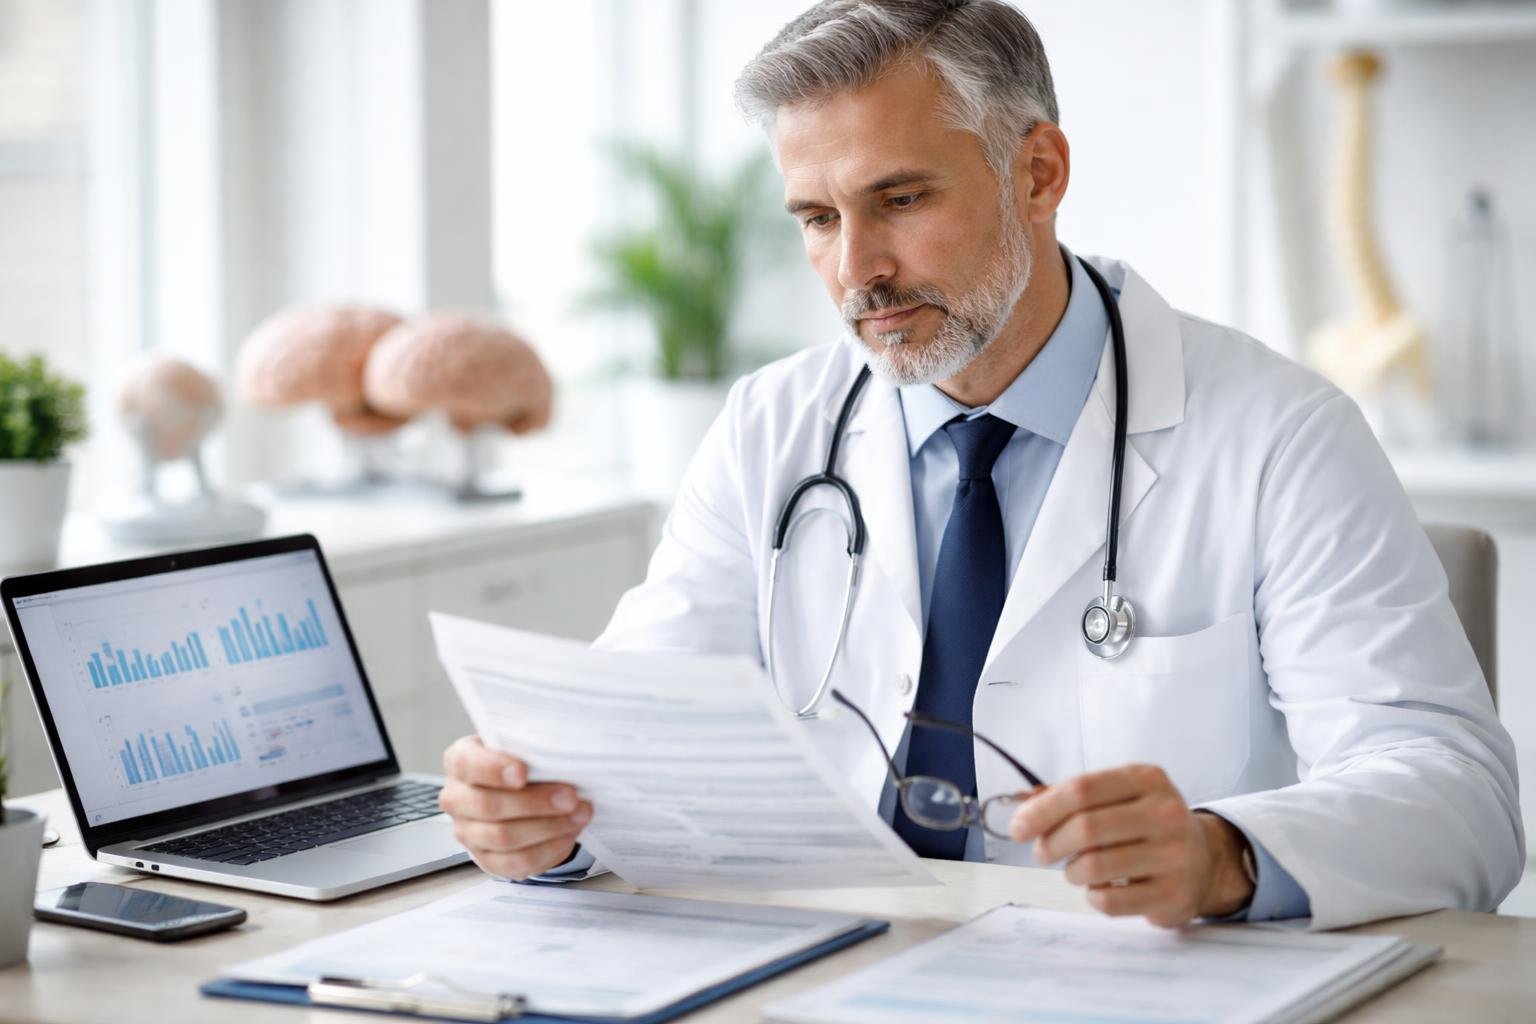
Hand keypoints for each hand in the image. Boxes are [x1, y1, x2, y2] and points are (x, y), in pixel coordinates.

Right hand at [438, 735, 592, 879]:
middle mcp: (456, 799)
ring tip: (579, 814)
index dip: (493, 769)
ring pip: (503, 837)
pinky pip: (516, 862)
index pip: (467, 765)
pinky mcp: (487, 859)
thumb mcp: (521, 746)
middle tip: (570, 797)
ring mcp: (467, 832)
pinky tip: (568, 833)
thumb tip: (558, 754)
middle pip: (488, 806)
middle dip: (535, 802)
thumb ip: (530, 747)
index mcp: (460, 761)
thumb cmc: (521, 763)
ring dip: (548, 827)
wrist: (522, 793)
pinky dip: (547, 849)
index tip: (523, 773)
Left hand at [1009, 763, 1253, 926]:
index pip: (1081, 790)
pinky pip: (1110, 900)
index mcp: (1146, 780)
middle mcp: (1166, 813)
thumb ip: (1071, 796)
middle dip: (1050, 843)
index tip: (1018, 827)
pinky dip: (1092, 896)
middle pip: (1086, 828)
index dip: (1041, 810)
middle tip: (1041, 853)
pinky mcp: (1175, 894)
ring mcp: (1175, 855)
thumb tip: (1024, 805)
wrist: (1205, 860)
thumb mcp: (1117, 796)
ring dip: (1072, 872)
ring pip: (1095, 866)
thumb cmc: (1145, 824)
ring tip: (1076, 869)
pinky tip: (1100, 888)